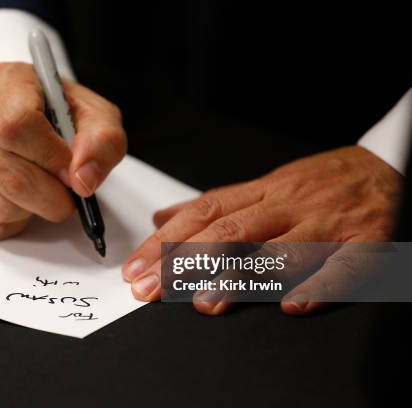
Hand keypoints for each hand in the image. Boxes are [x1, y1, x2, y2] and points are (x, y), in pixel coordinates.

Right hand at [0, 62, 125, 239]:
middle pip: (10, 175)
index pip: (16, 125)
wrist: (12, 110)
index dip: (51, 158)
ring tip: (40, 190)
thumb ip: (102, 141)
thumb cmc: (55, 114)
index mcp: (4, 83)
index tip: (71, 170)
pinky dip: (9, 223)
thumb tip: (83, 181)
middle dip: (51, 197)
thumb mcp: (93, 114)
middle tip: (65, 192)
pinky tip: (18, 201)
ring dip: (31, 210)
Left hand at [122, 146, 402, 314]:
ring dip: (240, 276)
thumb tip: (162, 218)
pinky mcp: (367, 240)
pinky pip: (345, 264)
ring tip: (205, 301)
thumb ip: (214, 205)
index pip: (203, 213)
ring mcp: (327, 222)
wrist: (386, 167)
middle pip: (230, 231)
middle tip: (152, 289)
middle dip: (185, 262)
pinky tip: (293, 305)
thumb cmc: (319, 182)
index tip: (137, 268)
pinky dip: (320, 285)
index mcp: (263, 191)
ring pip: (279, 249)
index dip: (166, 242)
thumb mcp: (265, 184)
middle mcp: (289, 205)